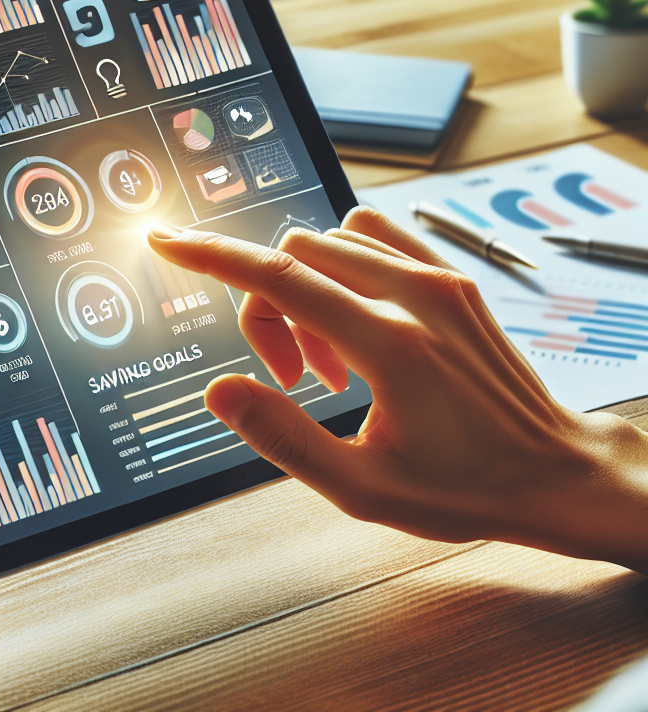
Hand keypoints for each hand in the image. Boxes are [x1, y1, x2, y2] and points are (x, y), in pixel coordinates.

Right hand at [148, 209, 647, 573]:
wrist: (556, 471)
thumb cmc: (466, 487)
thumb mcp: (364, 489)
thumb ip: (283, 436)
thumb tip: (221, 390)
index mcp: (390, 345)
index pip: (279, 277)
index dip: (211, 255)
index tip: (169, 240)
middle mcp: (415, 297)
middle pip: (296, 256)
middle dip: (269, 309)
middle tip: (293, 376)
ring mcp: (439, 279)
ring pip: (332, 242)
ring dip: (309, 290)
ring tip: (334, 359)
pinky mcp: (453, 277)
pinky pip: (375, 235)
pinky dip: (344, 265)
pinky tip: (358, 318)